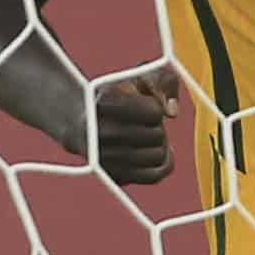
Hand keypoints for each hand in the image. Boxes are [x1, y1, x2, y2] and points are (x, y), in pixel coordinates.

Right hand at [86, 63, 183, 186]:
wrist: (82, 124)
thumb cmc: (117, 98)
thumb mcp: (138, 78)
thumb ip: (163, 81)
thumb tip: (172, 112)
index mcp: (103, 103)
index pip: (154, 112)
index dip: (154, 107)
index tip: (144, 105)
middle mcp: (99, 133)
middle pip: (157, 134)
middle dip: (156, 127)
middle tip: (144, 122)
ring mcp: (104, 158)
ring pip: (157, 155)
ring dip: (160, 144)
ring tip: (148, 136)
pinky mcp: (113, 176)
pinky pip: (153, 176)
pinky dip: (165, 164)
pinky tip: (161, 152)